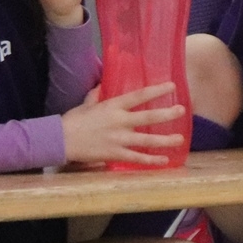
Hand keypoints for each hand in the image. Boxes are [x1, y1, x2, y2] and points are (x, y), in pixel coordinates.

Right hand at [62, 82, 185, 165]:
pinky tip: (164, 160)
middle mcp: (119, 122)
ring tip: (180, 139)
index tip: (171, 86)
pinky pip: (137, 158)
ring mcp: (119, 139)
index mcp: (113, 106)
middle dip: (167, 114)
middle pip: (148, 117)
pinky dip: (152, 160)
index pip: (139, 96)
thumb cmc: (73, 120)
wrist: (60, 140)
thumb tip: (105, 83)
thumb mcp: (87, 103)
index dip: (156, 90)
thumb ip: (99, 93)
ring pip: (147, 140)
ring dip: (165, 140)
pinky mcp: (115, 154)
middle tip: (182, 110)